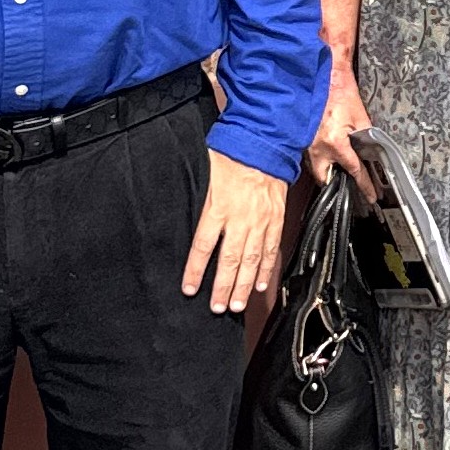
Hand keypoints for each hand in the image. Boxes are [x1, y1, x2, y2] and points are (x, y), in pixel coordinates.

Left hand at [183, 150, 287, 312]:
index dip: (196, 271)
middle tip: (218, 308)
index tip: (190, 289)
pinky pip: (272, 248)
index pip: (203, 247)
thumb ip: (194, 193)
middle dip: (224, 288)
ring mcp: (261, 220)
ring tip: (238, 305)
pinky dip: (267, 268)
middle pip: (230, 261)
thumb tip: (173, 201)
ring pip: (252, 260)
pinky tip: (262, 283)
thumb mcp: (204, 171)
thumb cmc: (233, 152)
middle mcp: (241, 218)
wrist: (266, 141)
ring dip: (245, 285)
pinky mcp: (276, 218)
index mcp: (219, 207)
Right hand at [308, 58, 372, 188]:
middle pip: (324, 179)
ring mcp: (306, 144)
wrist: (324, 75)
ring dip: (326, 169)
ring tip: (338, 165)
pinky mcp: (301, 137)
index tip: (371, 196)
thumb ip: (367, 138)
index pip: (353, 171)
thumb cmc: (341, 92)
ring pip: (315, 168)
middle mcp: (317, 147)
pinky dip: (318, 158)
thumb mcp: (361, 117)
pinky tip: (326, 152)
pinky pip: (309, 156)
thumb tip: (371, 153)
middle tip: (345, 183)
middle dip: (334, 184)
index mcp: (335, 143)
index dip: (365, 185)